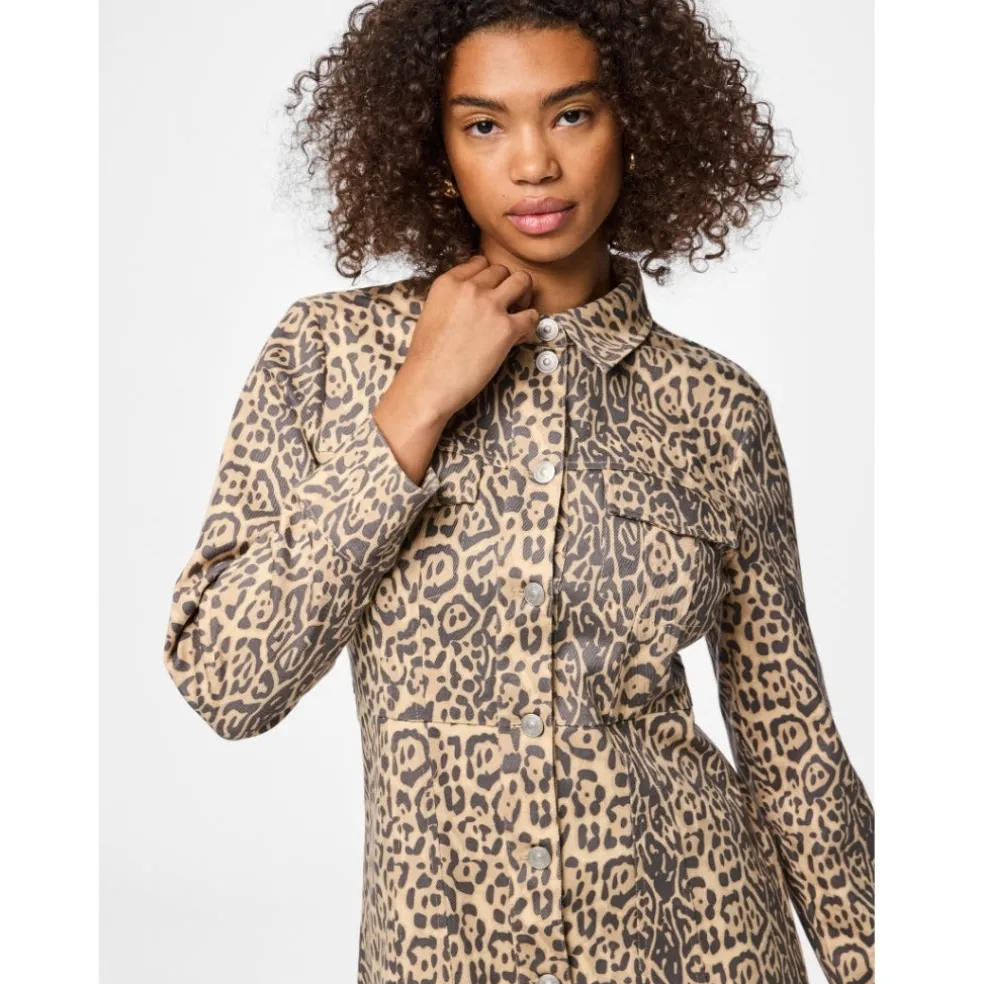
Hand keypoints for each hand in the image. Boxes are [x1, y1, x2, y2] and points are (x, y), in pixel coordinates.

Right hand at [399, 254, 539, 420]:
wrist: (428, 383)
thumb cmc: (427, 357)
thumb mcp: (432, 312)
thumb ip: (453, 297)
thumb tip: (475, 297)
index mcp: (448, 282)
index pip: (480, 262)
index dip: (488, 278)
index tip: (489, 292)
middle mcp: (470, 288)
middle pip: (502, 270)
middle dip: (506, 286)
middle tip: (505, 306)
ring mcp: (490, 306)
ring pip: (523, 281)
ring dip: (524, 295)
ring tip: (517, 313)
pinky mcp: (506, 328)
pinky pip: (532, 315)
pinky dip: (529, 326)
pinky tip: (517, 338)